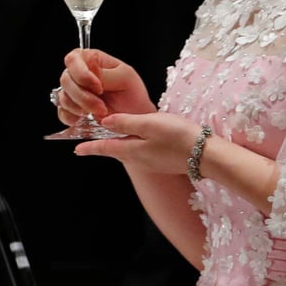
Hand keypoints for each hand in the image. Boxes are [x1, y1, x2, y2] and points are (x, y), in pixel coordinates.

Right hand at [56, 48, 155, 124]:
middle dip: (83, 96)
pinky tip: (86, 118)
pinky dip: (72, 117)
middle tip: (101, 106)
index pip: (74, 60)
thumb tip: (89, 68)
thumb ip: (104, 73)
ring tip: (99, 112)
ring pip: (63, 97)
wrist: (135, 118)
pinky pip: (62, 112)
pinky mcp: (70, 108)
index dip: (82, 75)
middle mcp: (79, 73)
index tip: (98, 88)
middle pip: (66, 80)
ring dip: (80, 108)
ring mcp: (73, 91)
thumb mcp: (125, 78)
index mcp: (91, 59)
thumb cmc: (132, 96)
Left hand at [72, 110, 202, 175]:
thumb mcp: (149, 123)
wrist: (208, 156)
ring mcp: (153, 163)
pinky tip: (138, 141)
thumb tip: (104, 121)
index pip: (105, 148)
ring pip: (129, 153)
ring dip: (118, 146)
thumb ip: (125, 122)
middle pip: (116, 151)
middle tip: (89, 143)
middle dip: (102, 147)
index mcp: (132, 150)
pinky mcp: (164, 162)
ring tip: (111, 139)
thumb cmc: (179, 137)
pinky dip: (133, 147)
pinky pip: (142, 154)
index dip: (89, 147)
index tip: (76, 149)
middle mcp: (140, 160)